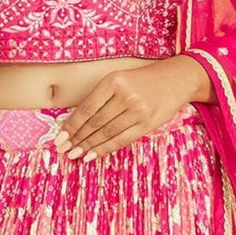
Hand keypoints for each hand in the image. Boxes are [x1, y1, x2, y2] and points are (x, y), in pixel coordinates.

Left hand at [51, 57, 208, 161]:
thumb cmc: (141, 80)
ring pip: (106, 133)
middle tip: (62, 150)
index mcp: (113, 81)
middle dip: (76, 138)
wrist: (176, 79)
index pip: (87, 108)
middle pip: (95, 123)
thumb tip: (74, 122)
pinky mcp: (147, 124)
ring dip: (88, 146)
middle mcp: (125, 95)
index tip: (59, 137)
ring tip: (73, 155)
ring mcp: (137, 111)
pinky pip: (121, 140)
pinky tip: (91, 155)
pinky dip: (105, 149)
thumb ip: (100, 98)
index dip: (71, 125)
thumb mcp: (119, 79)